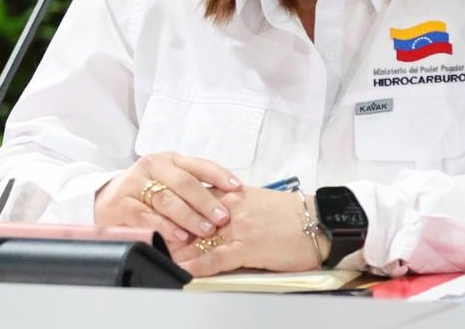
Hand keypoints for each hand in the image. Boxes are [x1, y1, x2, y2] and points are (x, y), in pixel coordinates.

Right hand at [94, 151, 241, 250]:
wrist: (104, 198)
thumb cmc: (145, 192)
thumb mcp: (168, 182)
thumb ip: (192, 187)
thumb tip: (228, 199)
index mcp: (169, 159)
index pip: (198, 164)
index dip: (219, 175)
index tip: (237, 187)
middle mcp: (152, 166)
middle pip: (184, 182)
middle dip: (206, 201)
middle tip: (222, 217)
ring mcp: (135, 184)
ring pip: (167, 200)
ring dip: (189, 216)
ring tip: (205, 229)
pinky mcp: (121, 204)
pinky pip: (148, 217)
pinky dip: (166, 227)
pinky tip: (180, 236)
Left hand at [169, 187, 329, 276]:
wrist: (318, 223)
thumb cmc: (292, 215)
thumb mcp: (259, 201)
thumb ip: (234, 203)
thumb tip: (213, 210)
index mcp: (235, 194)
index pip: (195, 197)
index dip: (173, 205)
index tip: (154, 211)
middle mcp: (233, 208)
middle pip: (191, 215)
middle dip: (168, 225)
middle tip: (145, 232)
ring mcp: (239, 228)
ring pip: (198, 237)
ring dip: (175, 247)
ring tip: (155, 254)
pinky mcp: (248, 247)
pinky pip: (215, 258)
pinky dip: (196, 265)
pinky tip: (182, 270)